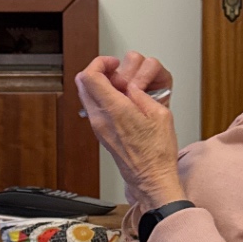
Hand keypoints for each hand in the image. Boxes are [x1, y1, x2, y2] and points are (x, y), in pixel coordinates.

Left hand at [75, 57, 184, 207]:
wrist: (151, 178)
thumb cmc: (157, 154)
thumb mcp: (159, 114)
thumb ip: (141, 94)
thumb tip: (131, 86)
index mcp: (115, 110)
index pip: (90, 76)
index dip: (100, 63)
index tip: (114, 63)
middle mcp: (100, 118)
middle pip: (82, 83)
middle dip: (97, 71)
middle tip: (115, 72)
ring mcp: (97, 127)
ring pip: (85, 95)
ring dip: (99, 84)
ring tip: (120, 87)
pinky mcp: (100, 134)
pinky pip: (93, 107)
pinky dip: (102, 97)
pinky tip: (121, 101)